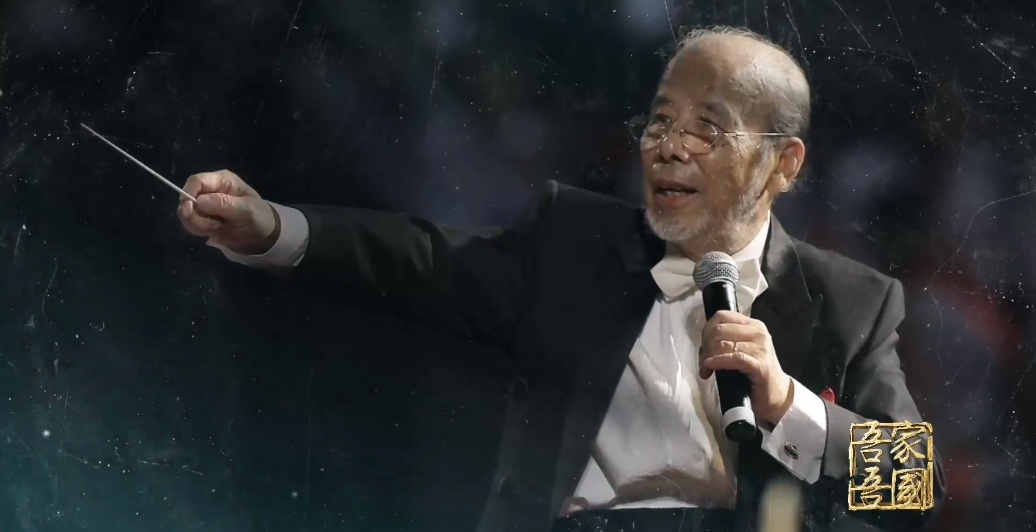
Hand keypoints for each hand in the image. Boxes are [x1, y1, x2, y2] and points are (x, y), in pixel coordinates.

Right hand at [177, 169, 279, 254]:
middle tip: (212, 224)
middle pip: (186, 197)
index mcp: (221, 180)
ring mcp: (204, 205)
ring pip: (185, 212)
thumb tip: (199, 200)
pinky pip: (189, 223)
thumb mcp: (246, 209)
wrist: (263, 235)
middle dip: (194, 214)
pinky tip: (214, 231)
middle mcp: (209, 190)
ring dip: (198, 223)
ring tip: (217, 227)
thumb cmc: (259, 216)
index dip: (188, 193)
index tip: (190, 210)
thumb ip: (224, 204)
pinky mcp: (202, 219)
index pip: (196, 181)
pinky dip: (198, 229)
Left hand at [699, 310, 793, 425]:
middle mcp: (758, 332)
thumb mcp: (742, 350)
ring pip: (723, 344)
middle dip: (706, 346)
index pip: (722, 316)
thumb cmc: (756, 373)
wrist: (778, 395)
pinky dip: (716, 362)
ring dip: (707, 358)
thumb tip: (703, 345)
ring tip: (705, 370)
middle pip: (719, 330)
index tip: (704, 346)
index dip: (707, 330)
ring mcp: (761, 348)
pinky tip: (709, 369)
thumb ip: (727, 341)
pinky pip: (732, 358)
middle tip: (703, 362)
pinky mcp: (760, 365)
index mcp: (753, 325)